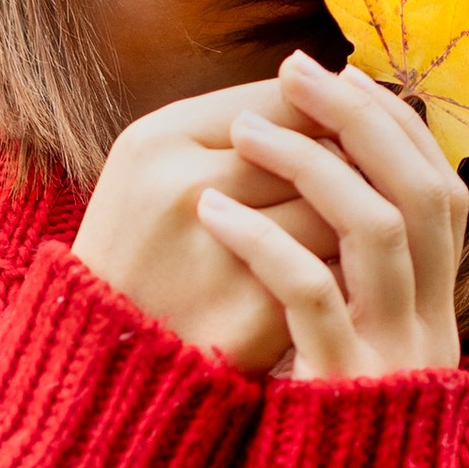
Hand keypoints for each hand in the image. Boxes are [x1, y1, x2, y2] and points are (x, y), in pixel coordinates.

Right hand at [72, 79, 342, 374]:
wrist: (105, 372)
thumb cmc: (140, 262)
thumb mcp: (155, 176)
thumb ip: (233, 133)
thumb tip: (334, 94)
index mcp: (155, 140)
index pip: (277, 99)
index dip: (321, 116)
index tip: (338, 136)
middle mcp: (182, 189)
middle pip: (313, 151)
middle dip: (347, 169)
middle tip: (364, 187)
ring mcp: (218, 255)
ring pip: (334, 209)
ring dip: (356, 220)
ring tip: (360, 233)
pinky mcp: (251, 317)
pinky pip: (332, 273)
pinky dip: (348, 273)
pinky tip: (348, 278)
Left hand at [193, 55, 466, 380]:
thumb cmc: (306, 426)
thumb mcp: (346, 344)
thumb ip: (348, 279)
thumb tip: (326, 173)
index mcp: (435, 314)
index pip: (443, 193)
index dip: (398, 128)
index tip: (344, 77)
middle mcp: (431, 331)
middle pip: (421, 194)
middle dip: (357, 120)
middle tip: (294, 72)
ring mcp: (393, 358)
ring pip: (376, 227)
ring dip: (310, 163)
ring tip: (244, 133)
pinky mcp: (343, 383)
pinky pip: (311, 289)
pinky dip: (262, 239)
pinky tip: (212, 212)